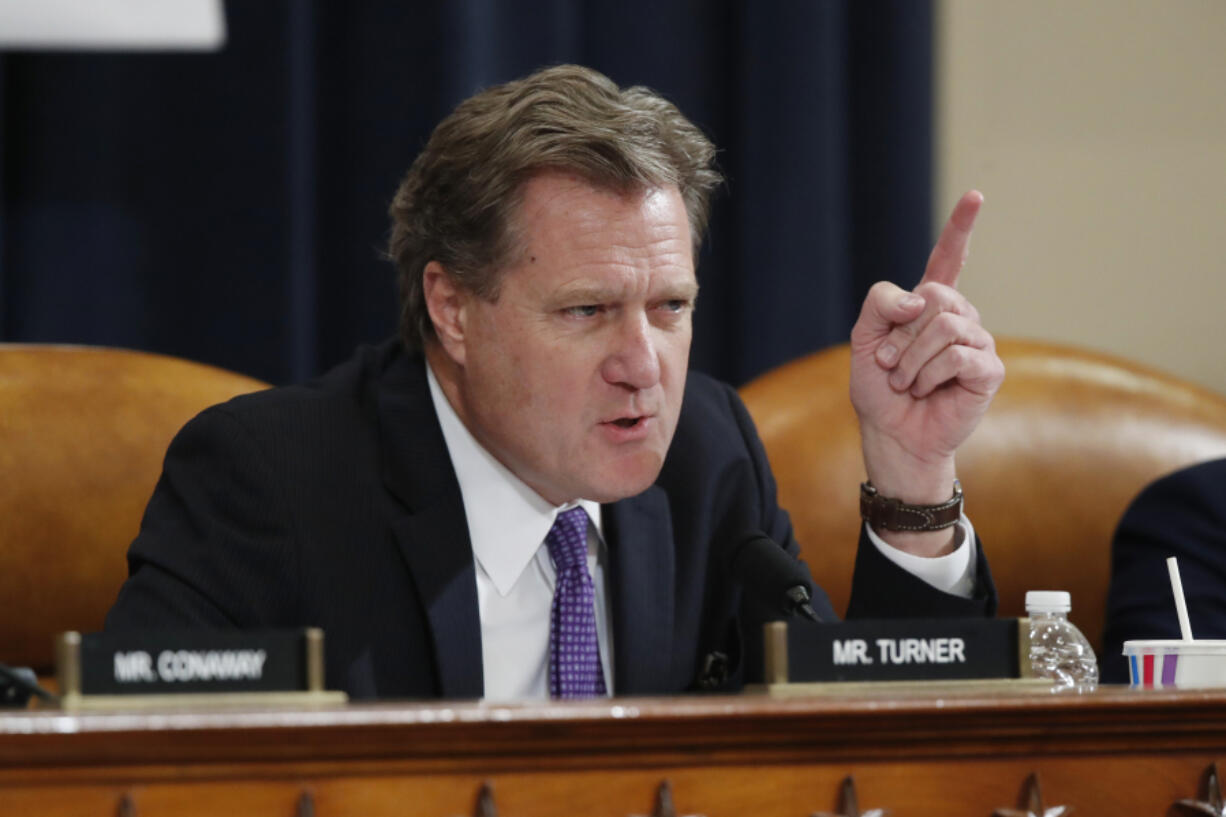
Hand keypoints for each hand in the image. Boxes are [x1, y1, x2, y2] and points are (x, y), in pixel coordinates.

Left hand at [848, 191, 1003, 552]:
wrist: (890, 433)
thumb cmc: (878, 388)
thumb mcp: (864, 338)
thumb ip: (881, 303)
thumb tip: (921, 300)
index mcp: (929, 306)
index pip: (949, 259)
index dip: (961, 227)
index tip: (975, 195)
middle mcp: (959, 318)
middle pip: (936, 296)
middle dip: (902, 333)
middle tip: (890, 364)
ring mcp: (977, 342)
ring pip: (945, 326)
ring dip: (911, 359)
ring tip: (905, 381)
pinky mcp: (988, 370)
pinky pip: (958, 354)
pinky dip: (930, 374)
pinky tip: (925, 390)